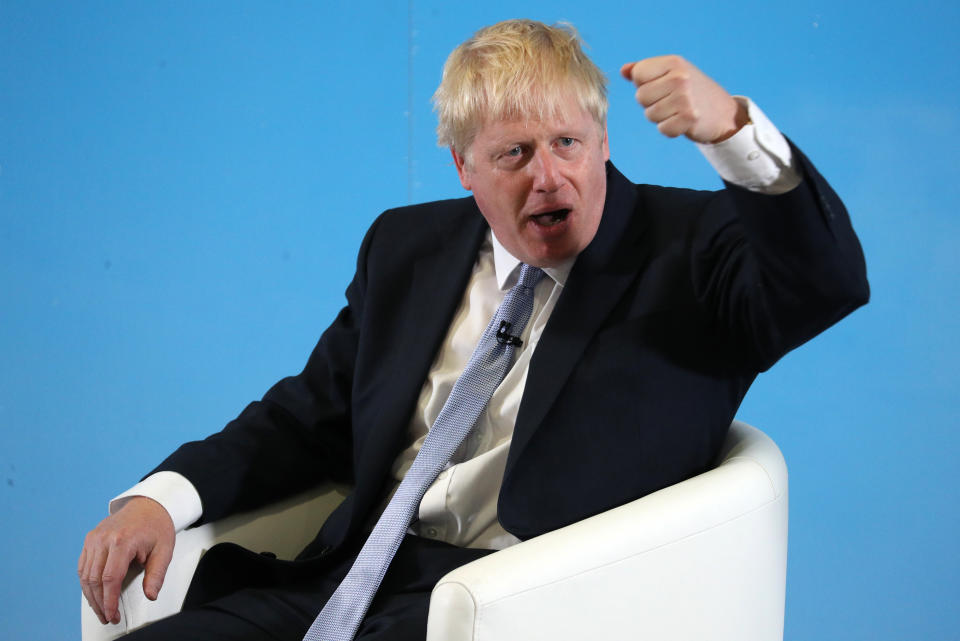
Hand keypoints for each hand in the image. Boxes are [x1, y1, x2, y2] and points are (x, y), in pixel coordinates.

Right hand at [78, 497, 174, 624]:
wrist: (147, 504)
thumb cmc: (156, 526)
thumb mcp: (164, 550)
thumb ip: (156, 574)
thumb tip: (151, 595)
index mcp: (123, 541)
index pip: (110, 578)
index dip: (110, 601)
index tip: (113, 614)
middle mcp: (103, 539)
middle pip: (94, 579)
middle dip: (100, 603)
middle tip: (108, 617)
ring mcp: (94, 538)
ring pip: (85, 575)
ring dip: (91, 596)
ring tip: (101, 610)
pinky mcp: (89, 539)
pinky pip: (83, 566)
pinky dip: (87, 583)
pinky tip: (95, 594)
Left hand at [620, 55, 748, 143]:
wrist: (723, 112)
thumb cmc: (692, 91)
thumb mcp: (672, 73)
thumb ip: (646, 70)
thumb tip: (623, 71)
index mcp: (674, 62)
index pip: (637, 75)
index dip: (644, 84)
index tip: (661, 86)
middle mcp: (680, 77)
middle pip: (640, 96)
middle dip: (651, 103)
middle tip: (671, 101)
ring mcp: (685, 98)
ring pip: (649, 115)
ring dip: (661, 117)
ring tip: (678, 110)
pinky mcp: (689, 118)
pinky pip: (663, 129)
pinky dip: (670, 129)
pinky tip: (682, 122)